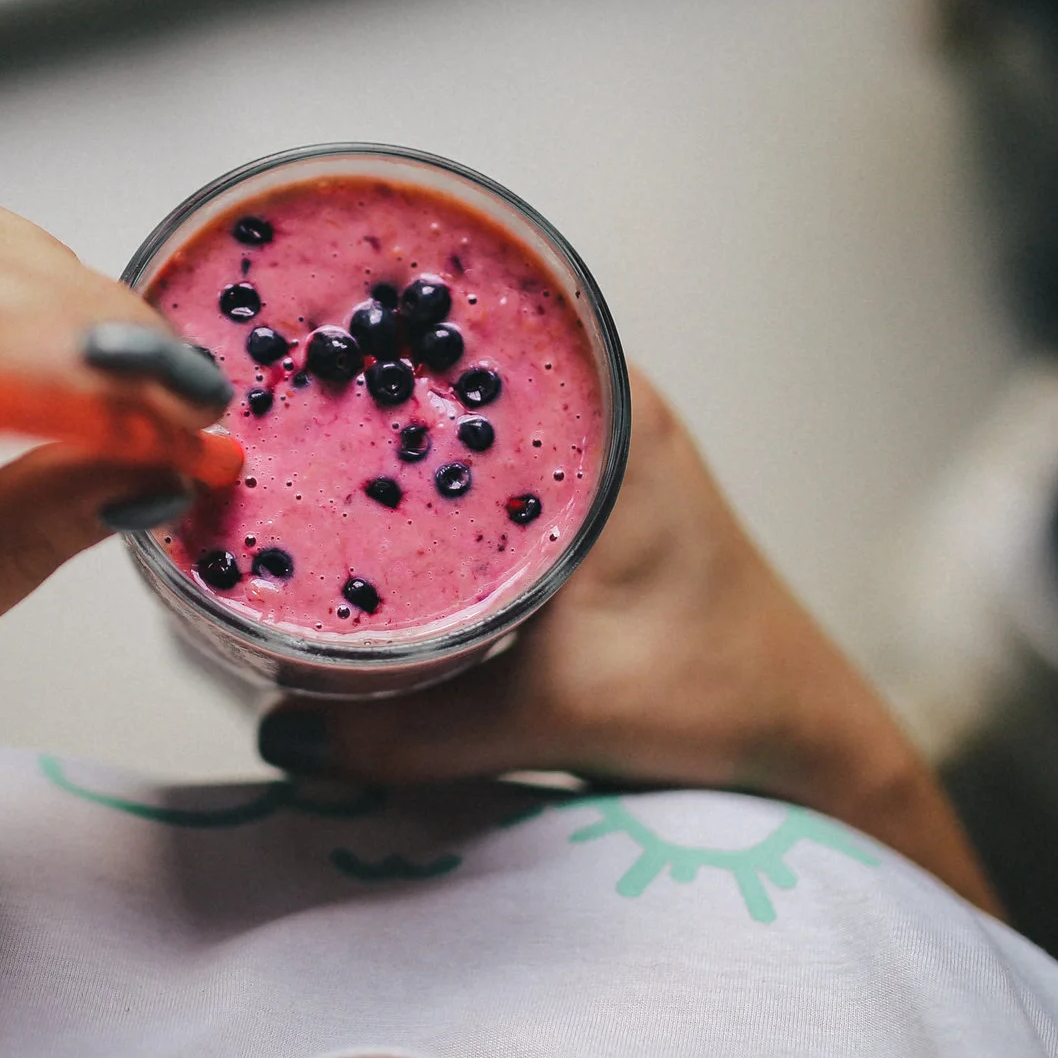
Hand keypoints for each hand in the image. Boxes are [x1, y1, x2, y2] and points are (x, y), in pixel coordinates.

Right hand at [257, 368, 996, 910]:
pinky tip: (350, 507)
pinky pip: (477, 458)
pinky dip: (418, 475)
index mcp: (611, 409)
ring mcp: (594, 443)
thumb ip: (411, 731)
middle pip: (452, 356)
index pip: (474, 317)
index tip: (285, 326)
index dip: (375, 314)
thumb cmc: (715, 701)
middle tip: (255, 397)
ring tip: (280, 440)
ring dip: (384, 425)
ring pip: (461, 409)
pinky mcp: (581, 494)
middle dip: (356, 372)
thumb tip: (282, 732)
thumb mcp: (550, 713)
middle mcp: (604, 401)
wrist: (801, 743)